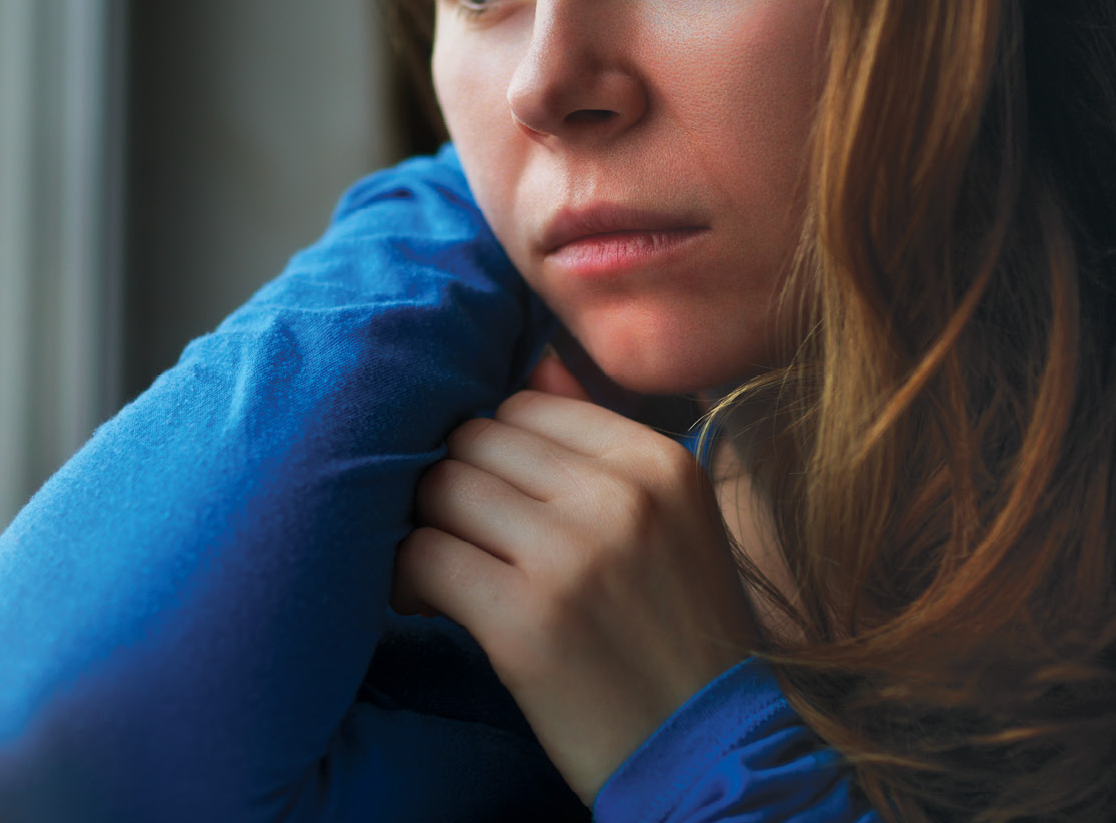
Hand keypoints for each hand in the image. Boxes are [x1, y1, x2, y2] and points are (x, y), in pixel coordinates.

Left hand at [391, 350, 758, 801]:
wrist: (709, 752)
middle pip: (476, 440)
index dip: (489, 451)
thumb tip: (535, 363)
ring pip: (442, 489)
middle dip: (451, 486)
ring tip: (436, 570)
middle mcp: (620, 496)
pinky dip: (405, 578)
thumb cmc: (680, 637)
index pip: (526, 405)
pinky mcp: (527, 620)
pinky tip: (423, 605)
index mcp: (659, 462)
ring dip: (423, 528)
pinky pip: (425, 557)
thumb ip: (602, 445)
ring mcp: (573, 555)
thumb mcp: (672, 523)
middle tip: (451, 534)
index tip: (485, 499)